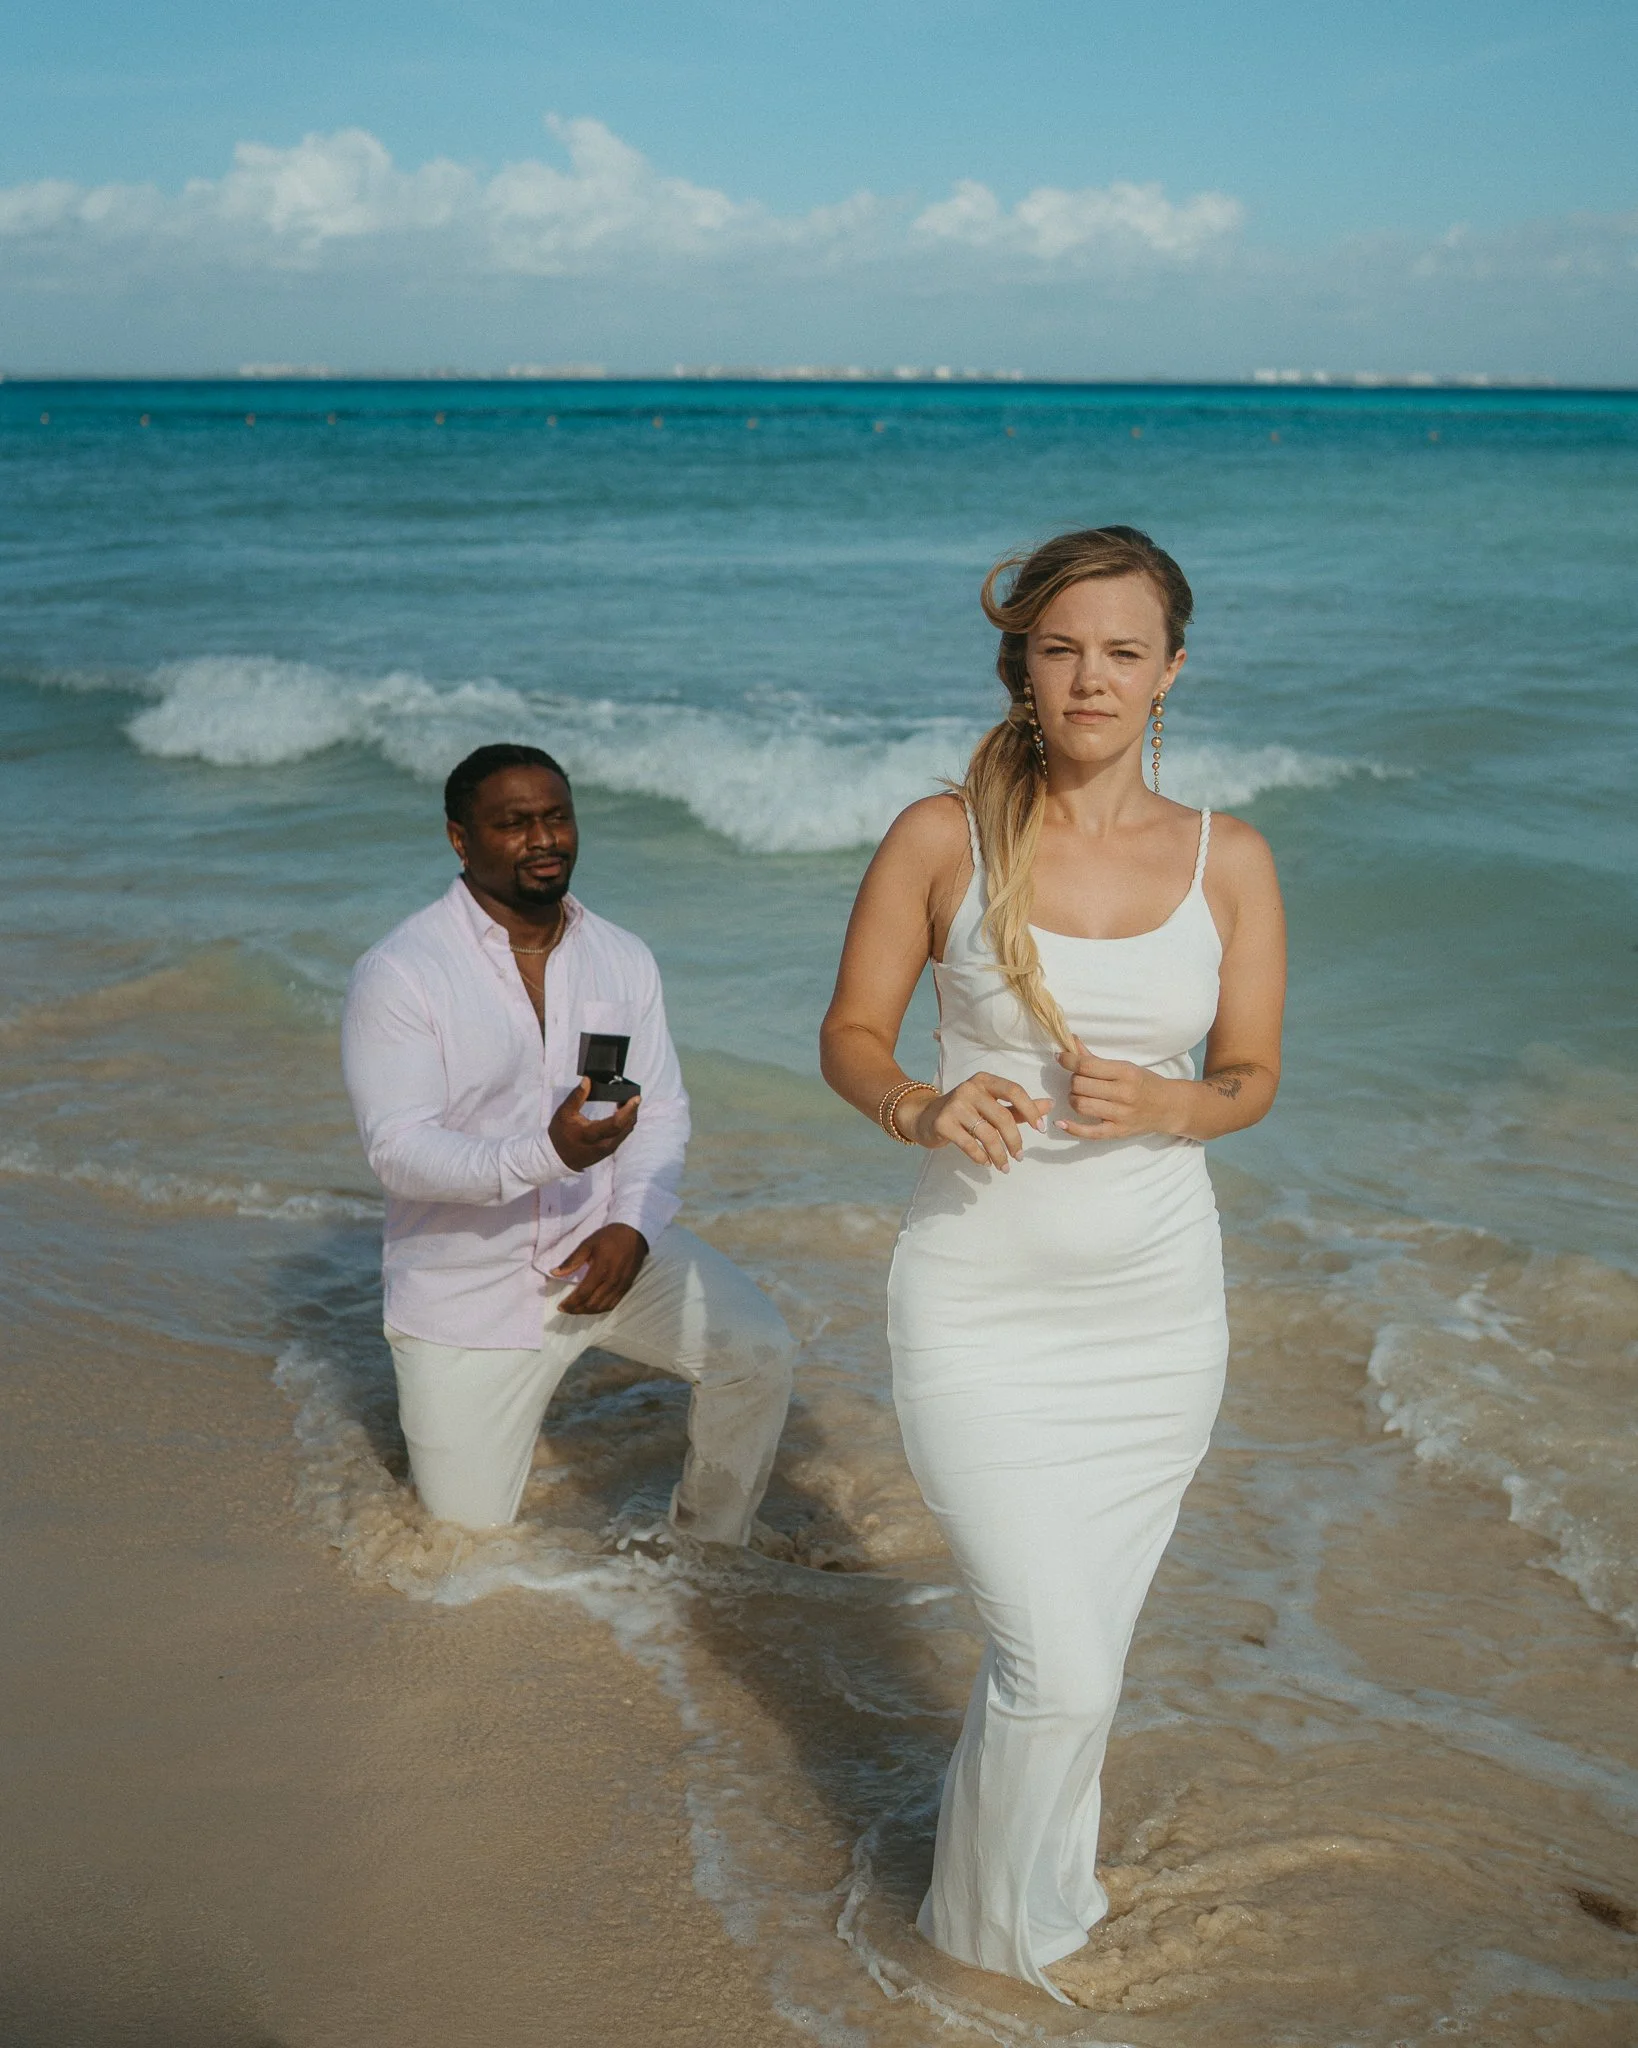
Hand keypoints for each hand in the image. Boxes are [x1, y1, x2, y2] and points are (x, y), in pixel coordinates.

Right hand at [548, 1078, 639, 1171]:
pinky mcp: (609, 1151)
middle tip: (633, 1097)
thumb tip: (587, 1080)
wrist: (558, 1157)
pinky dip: (625, 1124)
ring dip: (630, 1117)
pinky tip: (622, 1114)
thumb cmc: (560, 1134)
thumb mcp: (564, 1113)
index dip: (628, 1110)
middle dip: (632, 1111)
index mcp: (591, 1134)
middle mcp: (603, 1144)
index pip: (616, 1123)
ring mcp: (607, 1149)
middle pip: (626, 1126)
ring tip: (627, 1103)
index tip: (635, 1098)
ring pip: (626, 1131)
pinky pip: (622, 1136)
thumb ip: (577, 1096)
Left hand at [550, 1223, 649, 1314]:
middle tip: (565, 1309)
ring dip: (588, 1311)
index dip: (570, 1303)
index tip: (560, 1307)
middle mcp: (612, 1281)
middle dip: (576, 1310)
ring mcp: (621, 1286)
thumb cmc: (609, 1237)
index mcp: (601, 1269)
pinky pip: (613, 1304)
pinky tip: (592, 1307)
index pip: (583, 1293)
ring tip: (576, 1309)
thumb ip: (572, 1261)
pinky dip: (600, 1309)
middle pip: (592, 1304)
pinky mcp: (627, 1287)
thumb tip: (554, 1273)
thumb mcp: (588, 1244)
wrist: (635, 1234)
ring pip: (602, 1307)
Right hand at [903, 1071, 1052, 1171]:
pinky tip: (985, 1163)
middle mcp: (969, 1089)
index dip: (1030, 1110)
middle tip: (1020, 1157)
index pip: (1014, 1091)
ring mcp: (954, 1105)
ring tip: (1004, 1166)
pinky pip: (969, 1144)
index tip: (1040, 1129)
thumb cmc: (964, 1111)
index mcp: (985, 1081)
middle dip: (1015, 1140)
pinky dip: (981, 1157)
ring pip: (987, 1133)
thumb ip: (1018, 1107)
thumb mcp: (991, 1105)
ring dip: (999, 1154)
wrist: (925, 1116)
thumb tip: (1050, 1105)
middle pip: (1002, 1116)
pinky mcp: (942, 1123)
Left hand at [1057, 1039, 1177, 1140]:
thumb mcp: (1124, 1066)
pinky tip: (1060, 1122)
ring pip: (1081, 1105)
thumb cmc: (1144, 1083)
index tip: (1060, 1057)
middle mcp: (1123, 1093)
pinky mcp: (1117, 1132)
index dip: (1068, 1060)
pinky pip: (1089, 1132)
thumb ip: (1095, 1058)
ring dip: (1073, 1098)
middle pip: (1080, 1085)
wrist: (1169, 1107)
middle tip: (1079, 1080)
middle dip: (1074, 1080)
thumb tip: (1070, 1042)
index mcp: (1125, 1072)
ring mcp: (1120, 1115)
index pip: (1087, 1065)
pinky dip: (1072, 1128)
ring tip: (1080, 1095)